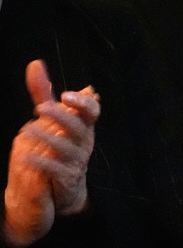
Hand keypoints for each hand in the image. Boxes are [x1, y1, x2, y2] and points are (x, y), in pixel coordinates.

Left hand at [3, 61, 99, 247]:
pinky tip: (26, 155)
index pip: (91, 112)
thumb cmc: (60, 145)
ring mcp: (77, 161)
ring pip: (67, 148)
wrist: (65, 184)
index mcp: (83, 126)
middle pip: (79, 128)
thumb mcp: (52, 117)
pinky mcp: (67, 177)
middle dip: (63, 117)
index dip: (83, 103)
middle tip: (41, 108)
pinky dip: (41, 163)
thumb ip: (43, 92)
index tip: (67, 95)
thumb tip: (35, 63)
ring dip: (48, 138)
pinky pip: (56, 169)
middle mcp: (84, 142)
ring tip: (27, 129)